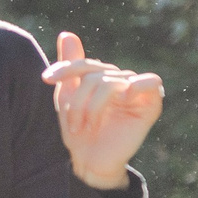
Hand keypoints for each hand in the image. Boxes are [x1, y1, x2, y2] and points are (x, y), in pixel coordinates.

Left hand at [41, 30, 164, 190]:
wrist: (89, 164)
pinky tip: (125, 95)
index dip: (65, 68)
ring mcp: (135, 92)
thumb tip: (67, 33)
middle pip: (94, 74)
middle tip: (71, 123)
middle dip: (77, 99)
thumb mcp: (67, 97)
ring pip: (109, 82)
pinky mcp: (150, 105)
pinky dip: (138, 84)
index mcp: (101, 77)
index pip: (83, 64)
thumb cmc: (77, 133)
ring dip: (91, 106)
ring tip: (84, 127)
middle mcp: (119, 80)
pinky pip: (151, 82)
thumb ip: (70, 67)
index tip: (46, 79)